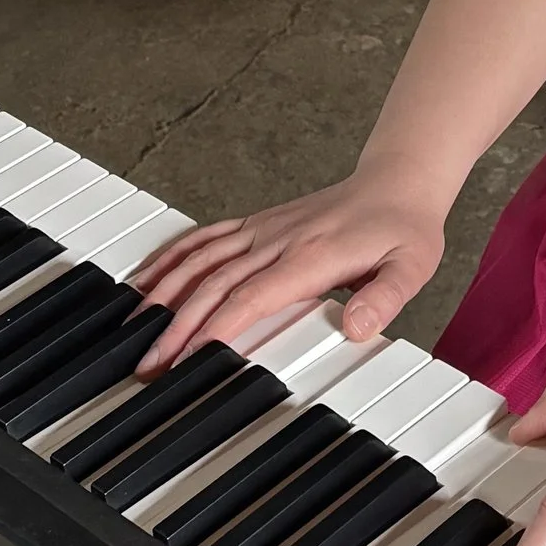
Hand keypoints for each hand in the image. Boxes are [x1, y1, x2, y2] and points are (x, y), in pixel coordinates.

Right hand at [128, 170, 445, 372]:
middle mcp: (279, 240)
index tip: (186, 356)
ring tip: (133, 327)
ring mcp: (265, 230)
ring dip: (164, 292)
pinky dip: (173, 256)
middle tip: (149, 362)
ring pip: (202, 259)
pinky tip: (148, 276)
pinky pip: (207, 238)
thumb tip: (355, 327)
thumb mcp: (413, 267)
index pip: (251, 296)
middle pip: (215, 284)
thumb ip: (386, 298)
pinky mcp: (259, 223)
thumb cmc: (404, 229)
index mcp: (310, 256)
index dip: (215, 326)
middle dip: (176, 324)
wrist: (398, 183)